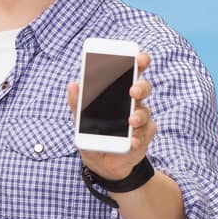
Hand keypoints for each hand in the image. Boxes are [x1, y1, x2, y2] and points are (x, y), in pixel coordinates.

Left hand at [67, 50, 153, 181]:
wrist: (102, 161)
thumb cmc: (94, 133)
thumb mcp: (81, 119)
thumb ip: (77, 103)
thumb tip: (73, 84)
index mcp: (119, 93)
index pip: (131, 73)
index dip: (138, 63)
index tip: (139, 57)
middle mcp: (133, 104)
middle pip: (143, 89)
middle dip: (141, 87)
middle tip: (133, 91)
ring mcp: (140, 121)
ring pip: (144, 113)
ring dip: (139, 116)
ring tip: (131, 121)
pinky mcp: (143, 138)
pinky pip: (143, 136)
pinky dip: (136, 139)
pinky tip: (131, 142)